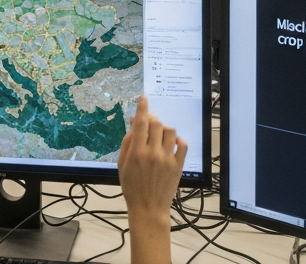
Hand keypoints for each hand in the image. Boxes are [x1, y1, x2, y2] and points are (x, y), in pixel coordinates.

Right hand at [119, 96, 186, 220]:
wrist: (148, 207)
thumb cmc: (132, 186)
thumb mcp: (122, 164)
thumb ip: (128, 142)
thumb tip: (133, 123)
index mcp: (137, 153)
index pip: (140, 123)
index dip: (142, 108)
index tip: (143, 98)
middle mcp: (153, 153)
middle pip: (157, 124)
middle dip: (152, 119)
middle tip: (149, 122)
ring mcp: (168, 159)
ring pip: (171, 131)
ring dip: (164, 129)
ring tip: (159, 135)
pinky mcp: (179, 165)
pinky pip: (183, 144)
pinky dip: (179, 140)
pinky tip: (173, 143)